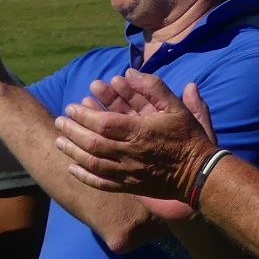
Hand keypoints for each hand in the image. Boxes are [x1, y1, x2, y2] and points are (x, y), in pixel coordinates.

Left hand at [55, 70, 215, 202]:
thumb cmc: (188, 138)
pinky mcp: (130, 186)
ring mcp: (128, 172)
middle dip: (72, 131)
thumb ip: (153, 87)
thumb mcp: (176, 107)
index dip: (84, 115)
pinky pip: (102, 183)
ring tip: (59, 141)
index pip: (103, 123)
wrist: (200, 173)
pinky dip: (85, 176)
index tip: (72, 107)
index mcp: (140, 132)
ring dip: (73, 151)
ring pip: (93, 162)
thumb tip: (129, 72)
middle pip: (92, 142)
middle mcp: (130, 153)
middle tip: (60, 121)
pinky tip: (72, 168)